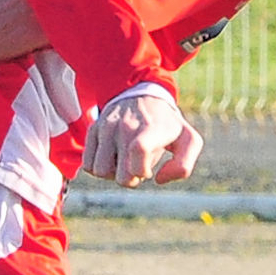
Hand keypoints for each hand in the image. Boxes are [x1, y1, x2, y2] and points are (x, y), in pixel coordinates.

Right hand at [83, 92, 203, 186]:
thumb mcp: (188, 140)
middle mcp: (126, 126)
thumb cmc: (166, 125)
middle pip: (121, 176)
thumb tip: (158, 179)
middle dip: (131, 178)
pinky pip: (88, 165)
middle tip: (138, 165)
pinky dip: (99, 166)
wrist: (141, 95)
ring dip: (113, 173)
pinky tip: (112, 156)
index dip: (141, 170)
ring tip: (124, 160)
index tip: (148, 170)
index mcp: (152, 129)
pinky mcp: (93, 129)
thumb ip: (183, 166)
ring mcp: (107, 127)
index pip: (139, 150)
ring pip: (100, 171)